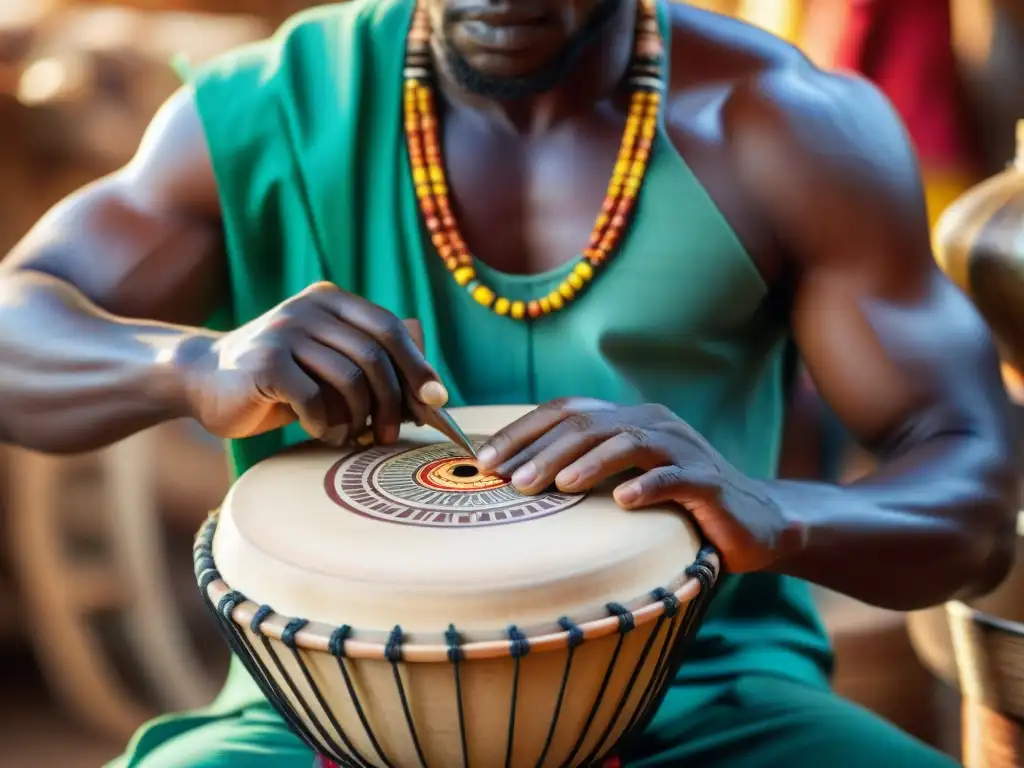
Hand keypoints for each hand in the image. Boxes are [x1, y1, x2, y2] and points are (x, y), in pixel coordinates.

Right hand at [177, 282, 446, 443]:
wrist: (204, 380)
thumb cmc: (279, 380)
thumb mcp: (328, 363)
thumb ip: (371, 362)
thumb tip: (432, 384)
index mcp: (331, 301)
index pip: (390, 328)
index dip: (417, 365)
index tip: (436, 400)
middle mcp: (310, 308)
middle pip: (375, 355)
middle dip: (393, 400)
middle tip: (392, 433)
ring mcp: (285, 331)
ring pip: (350, 378)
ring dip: (360, 417)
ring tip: (353, 436)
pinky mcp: (265, 361)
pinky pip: (315, 399)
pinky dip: (326, 424)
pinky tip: (322, 433)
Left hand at [475, 398, 803, 572]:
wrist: (754, 522)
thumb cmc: (674, 507)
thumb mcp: (624, 483)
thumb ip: (582, 474)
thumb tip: (511, 482)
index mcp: (627, 419)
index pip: (566, 412)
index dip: (523, 431)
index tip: (485, 460)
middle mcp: (653, 424)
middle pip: (589, 425)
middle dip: (544, 450)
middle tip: (510, 480)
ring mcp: (683, 449)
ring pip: (628, 443)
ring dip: (587, 464)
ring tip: (554, 486)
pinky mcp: (709, 482)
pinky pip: (675, 478)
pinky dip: (648, 486)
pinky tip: (623, 501)